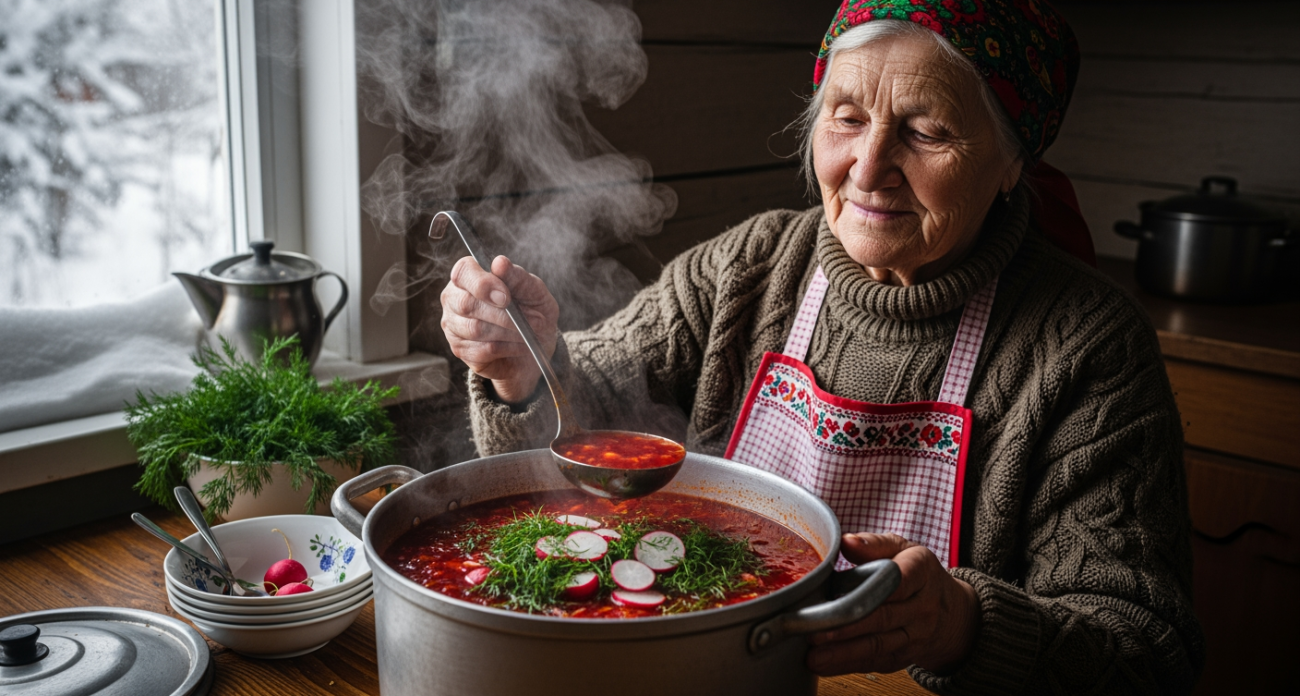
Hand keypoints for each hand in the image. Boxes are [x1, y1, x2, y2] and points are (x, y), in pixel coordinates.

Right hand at [440, 255, 558, 403]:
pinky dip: (506, 348)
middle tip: (527, 320)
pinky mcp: (459, 349)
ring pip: (474, 329)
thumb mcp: (534, 292)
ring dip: (507, 332)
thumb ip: (517, 277)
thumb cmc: (533, 312)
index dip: (483, 284)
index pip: (463, 271)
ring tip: (526, 333)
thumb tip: (499, 263)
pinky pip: (480, 349)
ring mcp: (453, 325)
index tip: (506, 297)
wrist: (536, 347)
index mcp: (470, 275)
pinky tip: (518, 346)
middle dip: (501, 314)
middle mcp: (455, 298)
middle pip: (466, 303)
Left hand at [807, 533, 979, 675]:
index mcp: (921, 572)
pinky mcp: (905, 655)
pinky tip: (827, 665)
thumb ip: (874, 544)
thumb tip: (846, 541)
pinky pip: (878, 662)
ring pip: (879, 646)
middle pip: (883, 618)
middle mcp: (923, 606)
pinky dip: (850, 665)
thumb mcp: (902, 548)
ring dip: (844, 653)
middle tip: (815, 632)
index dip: (870, 590)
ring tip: (815, 656)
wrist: (950, 611)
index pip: (898, 582)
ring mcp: (916, 635)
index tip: (840, 596)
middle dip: (847, 627)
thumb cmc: (918, 573)